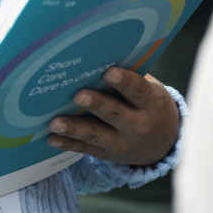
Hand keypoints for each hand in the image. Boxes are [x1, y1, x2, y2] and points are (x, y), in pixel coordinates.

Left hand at [46, 67, 179, 165]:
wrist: (161, 142)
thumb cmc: (148, 103)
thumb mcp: (149, 90)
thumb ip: (130, 78)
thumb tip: (98, 58)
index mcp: (151, 103)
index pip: (138, 91)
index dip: (125, 82)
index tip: (109, 72)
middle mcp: (138, 125)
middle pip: (115, 114)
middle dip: (96, 105)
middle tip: (78, 95)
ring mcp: (122, 143)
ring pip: (96, 135)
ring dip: (74, 129)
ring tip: (55, 123)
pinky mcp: (108, 154)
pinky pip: (86, 149)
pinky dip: (68, 144)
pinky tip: (51, 138)